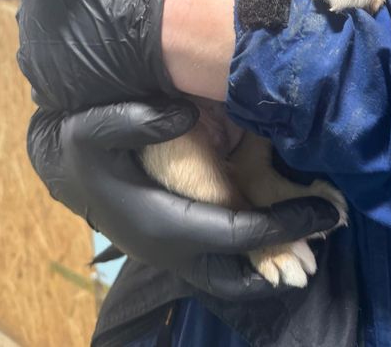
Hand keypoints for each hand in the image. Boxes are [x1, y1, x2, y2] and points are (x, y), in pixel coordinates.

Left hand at [13, 0, 181, 106]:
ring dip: (69, 50)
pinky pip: (56, 85)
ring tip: (102, 49)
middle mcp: (29, 19)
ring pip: (48, 52)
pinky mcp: (54, 89)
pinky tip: (99, 72)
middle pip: (44, 19)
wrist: (163, 25)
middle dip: (66, 20)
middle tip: (99, 23)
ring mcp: (38, 57)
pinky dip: (74, 79)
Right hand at [28, 100, 340, 298]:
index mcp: (165, 221)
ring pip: (228, 272)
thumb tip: (184, 117)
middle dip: (277, 266)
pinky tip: (275, 239)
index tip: (323, 215)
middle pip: (235, 272)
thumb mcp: (98, 127)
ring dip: (267, 267)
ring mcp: (175, 249)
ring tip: (307, 259)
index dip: (282, 226)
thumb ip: (138, 120)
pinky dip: (251, 255)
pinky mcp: (178, 239)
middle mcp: (173, 246)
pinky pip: (222, 257)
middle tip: (318, 257)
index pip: (236, 232)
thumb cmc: (86, 150)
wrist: (68, 170)